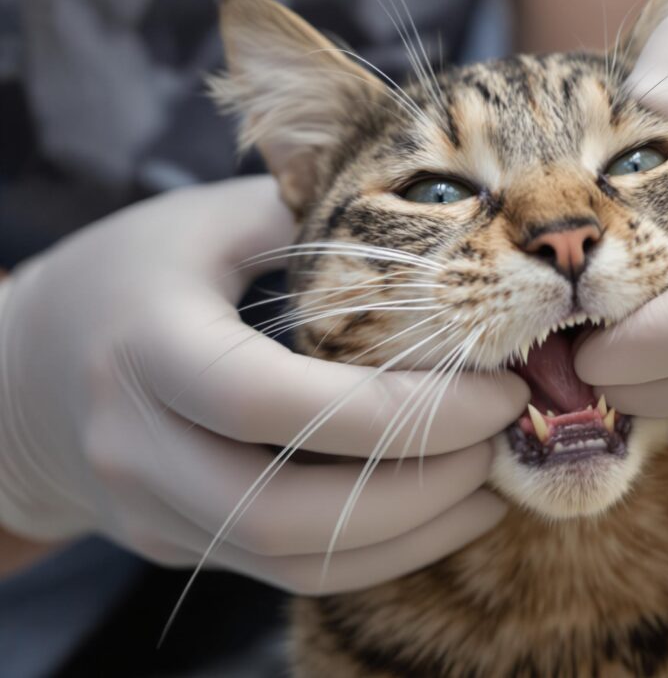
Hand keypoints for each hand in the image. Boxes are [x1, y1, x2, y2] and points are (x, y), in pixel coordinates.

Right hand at [0, 176, 527, 592]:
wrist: (18, 377)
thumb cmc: (128, 274)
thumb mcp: (206, 224)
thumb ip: (306, 212)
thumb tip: (439, 211)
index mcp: (145, 346)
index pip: (275, 403)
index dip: (400, 409)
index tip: (497, 386)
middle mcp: (139, 448)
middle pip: (288, 512)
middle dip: (421, 485)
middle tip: (506, 435)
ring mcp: (155, 512)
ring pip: (299, 560)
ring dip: (416, 530)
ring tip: (496, 477)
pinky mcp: (183, 545)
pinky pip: (292, 570)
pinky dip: (382, 551)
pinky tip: (447, 508)